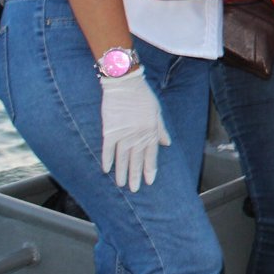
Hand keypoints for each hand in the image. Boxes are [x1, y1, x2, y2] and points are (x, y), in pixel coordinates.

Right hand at [99, 66, 171, 190]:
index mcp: (151, 131)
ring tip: (121, 184)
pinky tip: (107, 170)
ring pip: (123, 157)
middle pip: (137, 159)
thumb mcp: (157, 112)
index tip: (149, 181)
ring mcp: (124, 134)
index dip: (150, 169)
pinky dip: (107, 159)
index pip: (151, 155)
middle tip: (135, 189)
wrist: (125, 84)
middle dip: (136, 175)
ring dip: (122, 172)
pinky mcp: (110, 130)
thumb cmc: (143, 96)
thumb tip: (167, 144)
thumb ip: (161, 130)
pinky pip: (108, 149)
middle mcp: (138, 135)